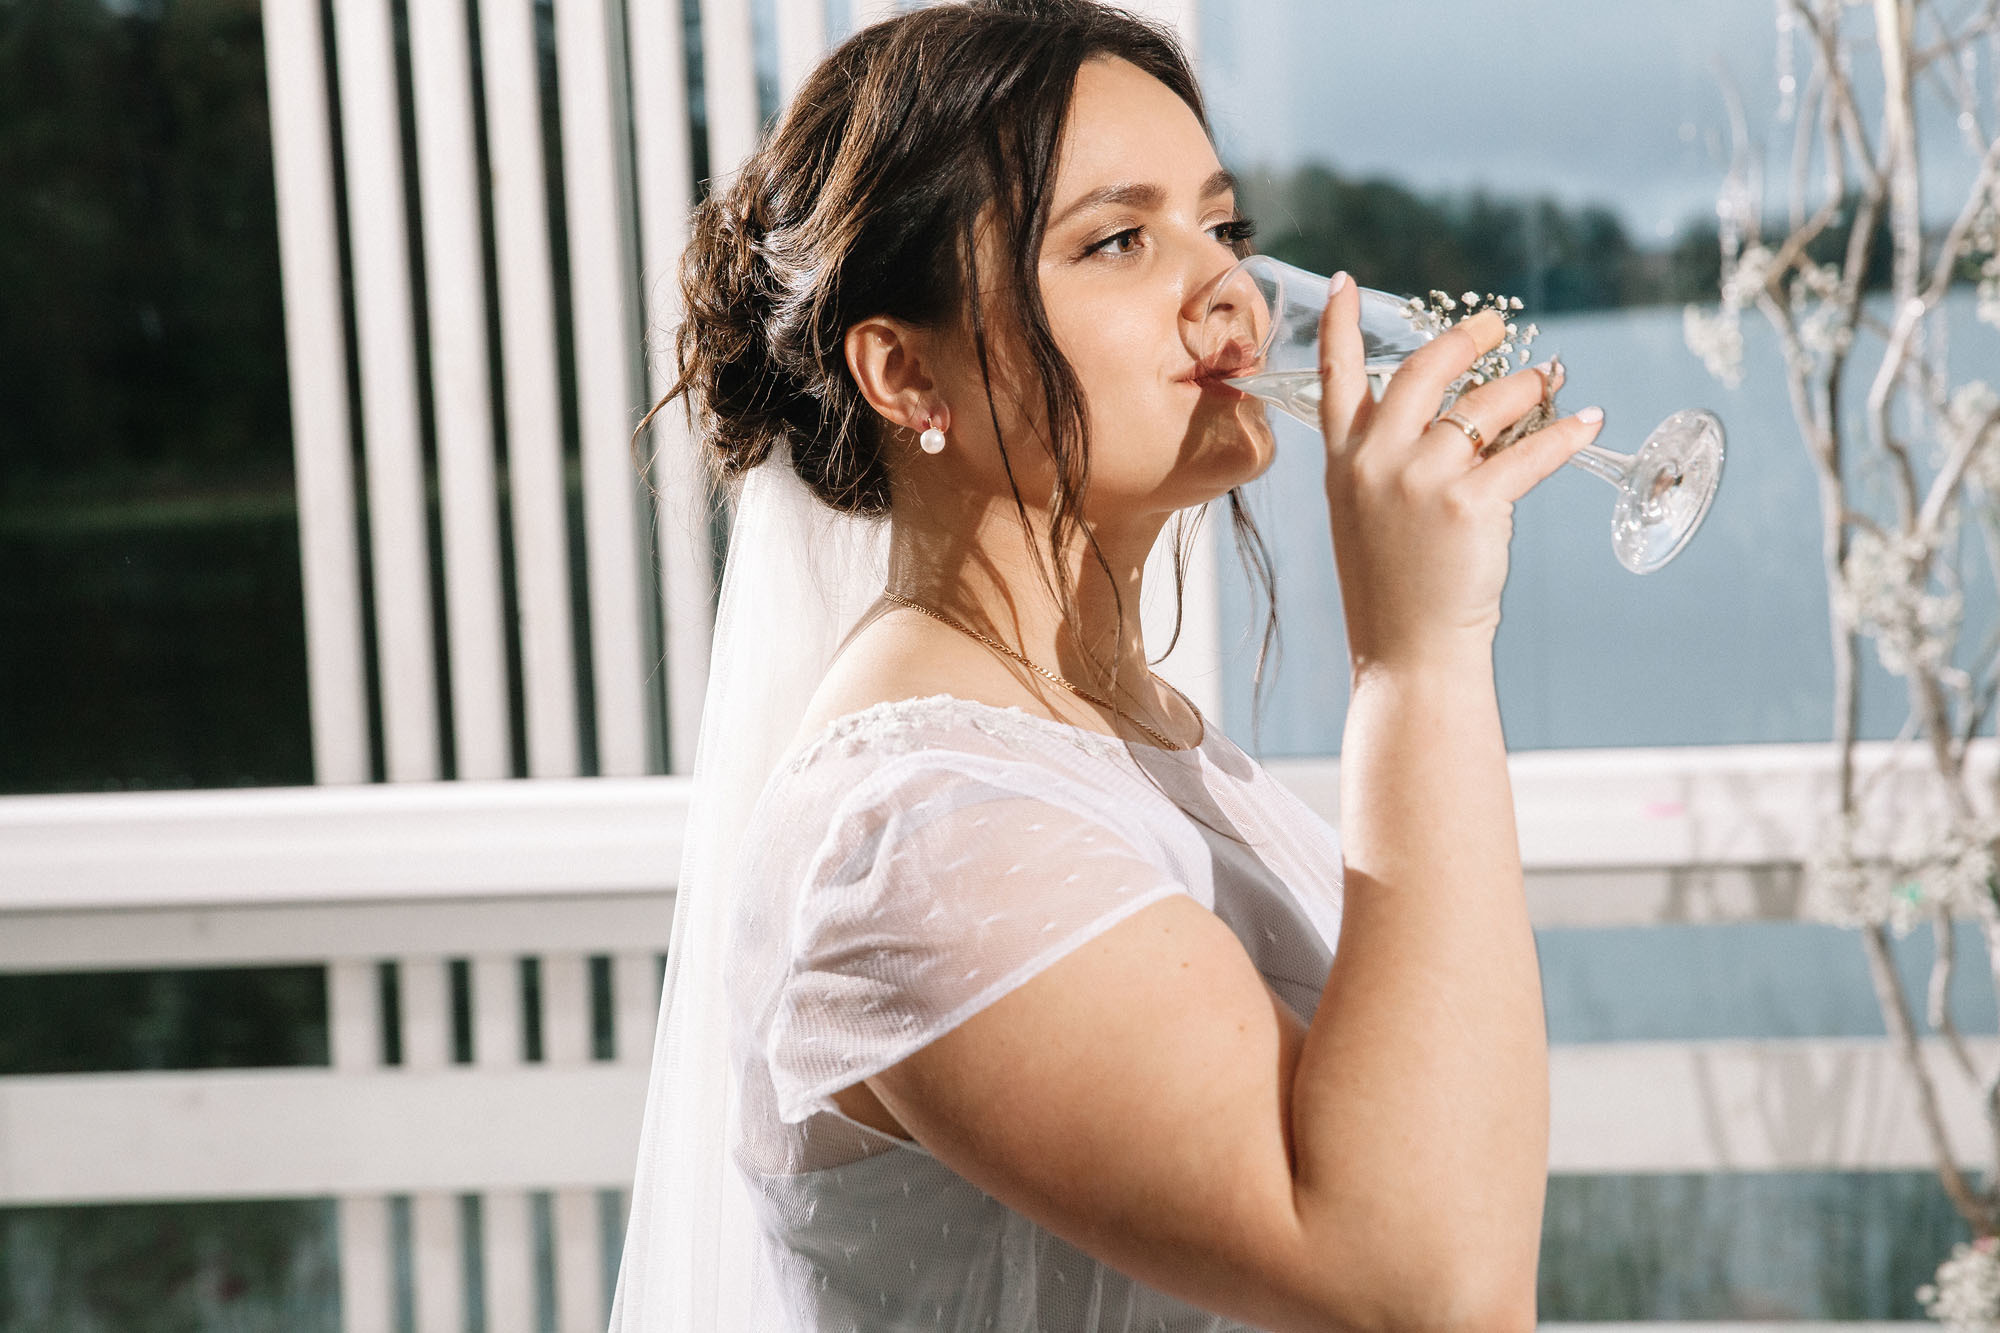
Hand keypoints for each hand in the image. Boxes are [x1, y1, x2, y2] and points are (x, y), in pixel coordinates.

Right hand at [1314, 272, 1605, 676]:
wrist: (1407, 652)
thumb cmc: (1393, 590)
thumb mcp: (1364, 517)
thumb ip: (1385, 465)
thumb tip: (1449, 419)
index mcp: (1344, 463)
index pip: (1336, 378)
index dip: (1340, 326)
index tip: (1346, 282)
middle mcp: (1376, 462)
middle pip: (1423, 371)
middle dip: (1464, 338)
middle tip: (1495, 324)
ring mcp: (1420, 480)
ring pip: (1485, 408)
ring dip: (1526, 388)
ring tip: (1551, 381)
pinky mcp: (1469, 504)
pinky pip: (1529, 454)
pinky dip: (1565, 437)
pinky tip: (1588, 424)